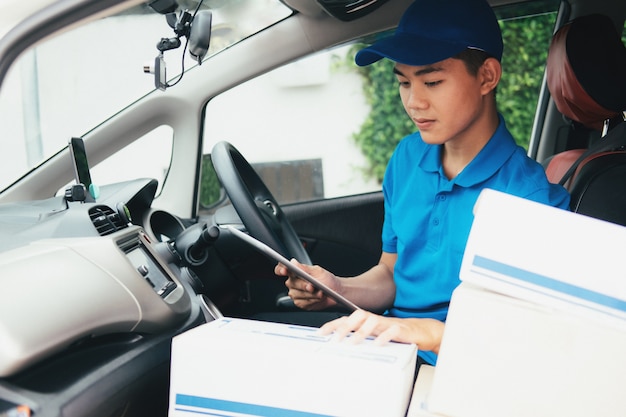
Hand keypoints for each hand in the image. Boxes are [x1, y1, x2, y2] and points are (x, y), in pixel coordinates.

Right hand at [274, 260, 340, 309]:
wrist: (335, 291)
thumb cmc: (327, 279)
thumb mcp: (317, 271)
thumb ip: (304, 268)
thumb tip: (293, 262)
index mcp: (295, 272)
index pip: (281, 268)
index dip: (280, 269)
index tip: (284, 271)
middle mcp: (293, 283)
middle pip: (291, 283)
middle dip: (303, 285)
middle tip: (312, 286)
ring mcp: (296, 294)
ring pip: (298, 294)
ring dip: (311, 294)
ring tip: (321, 293)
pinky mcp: (300, 303)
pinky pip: (303, 303)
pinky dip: (313, 301)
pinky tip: (319, 298)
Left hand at [319, 309, 443, 353]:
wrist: (422, 330)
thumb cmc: (395, 334)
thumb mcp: (375, 336)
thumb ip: (361, 338)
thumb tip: (342, 346)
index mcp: (368, 321)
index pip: (347, 319)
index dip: (333, 325)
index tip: (321, 333)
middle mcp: (376, 320)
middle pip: (357, 316)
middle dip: (345, 327)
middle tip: (335, 339)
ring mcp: (388, 323)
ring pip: (373, 321)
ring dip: (361, 332)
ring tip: (353, 343)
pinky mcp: (401, 330)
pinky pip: (392, 330)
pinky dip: (384, 337)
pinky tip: (378, 344)